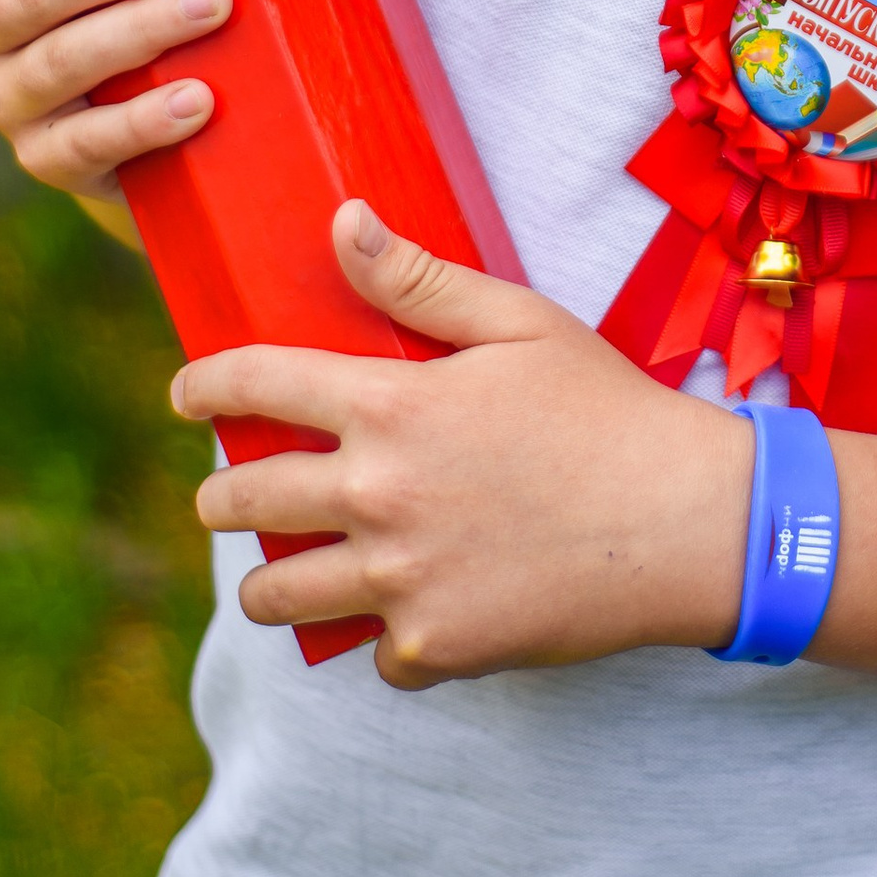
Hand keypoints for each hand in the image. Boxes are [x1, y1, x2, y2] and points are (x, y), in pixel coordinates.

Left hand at [175, 202, 756, 688]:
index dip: (204, 387)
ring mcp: (400, 579)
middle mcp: (377, 495)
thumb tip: (342, 223)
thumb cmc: (608, 410)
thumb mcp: (519, 324)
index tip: (187, 396)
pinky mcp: (434, 646)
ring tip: (289, 568)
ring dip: (270, 578)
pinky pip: (369, 652)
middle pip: (239, 501)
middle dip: (220, 493)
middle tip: (232, 492)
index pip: (254, 385)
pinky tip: (413, 610)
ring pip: (272, 595)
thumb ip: (418, 282)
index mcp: (390, 406)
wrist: (688, 524)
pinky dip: (384, 635)